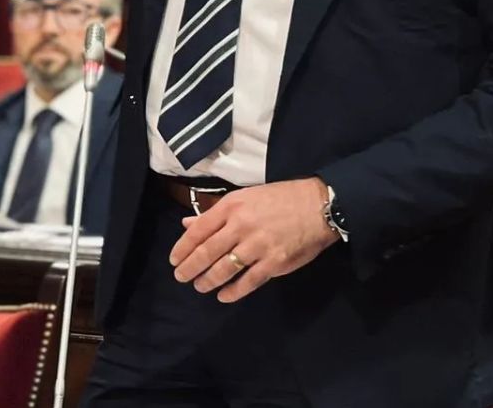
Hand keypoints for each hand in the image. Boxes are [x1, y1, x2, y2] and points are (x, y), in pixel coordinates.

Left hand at [170, 178, 337, 303]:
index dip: (182, 248)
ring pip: (224, 269)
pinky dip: (233, 292)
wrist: (318, 206)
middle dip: (189, 268)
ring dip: (208, 280)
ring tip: (200, 286)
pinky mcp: (273, 263)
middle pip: (206, 252)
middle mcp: (241, 226)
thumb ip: (216, 213)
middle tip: (181, 277)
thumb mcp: (245, 197)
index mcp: (232, 206)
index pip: (198, 230)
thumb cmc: (280, 199)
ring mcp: (257, 246)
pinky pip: (248, 282)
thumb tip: (187, 224)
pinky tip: (223, 296)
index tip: (174, 260)